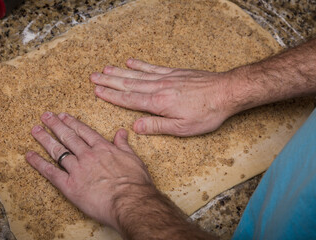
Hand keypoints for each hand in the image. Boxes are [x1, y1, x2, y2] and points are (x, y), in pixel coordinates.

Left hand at [26, 112, 154, 230]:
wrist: (130, 201)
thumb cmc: (135, 182)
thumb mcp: (133, 159)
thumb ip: (123, 144)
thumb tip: (121, 132)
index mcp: (103, 148)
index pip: (84, 131)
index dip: (72, 122)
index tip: (63, 115)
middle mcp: (88, 155)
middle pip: (68, 137)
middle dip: (55, 125)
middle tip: (45, 116)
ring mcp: (77, 169)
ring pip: (58, 150)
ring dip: (45, 139)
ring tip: (35, 129)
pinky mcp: (70, 185)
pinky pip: (50, 172)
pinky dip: (38, 163)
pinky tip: (29, 155)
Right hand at [90, 59, 233, 135]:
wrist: (226, 92)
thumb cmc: (207, 113)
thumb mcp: (182, 128)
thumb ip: (157, 126)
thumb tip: (135, 126)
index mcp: (158, 103)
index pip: (129, 99)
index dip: (112, 96)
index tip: (98, 91)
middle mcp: (158, 88)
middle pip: (128, 84)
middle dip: (109, 81)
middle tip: (93, 77)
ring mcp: (166, 78)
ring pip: (137, 74)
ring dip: (119, 72)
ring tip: (105, 69)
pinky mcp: (174, 73)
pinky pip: (152, 67)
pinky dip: (140, 65)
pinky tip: (130, 62)